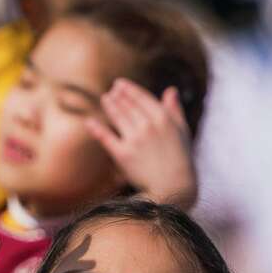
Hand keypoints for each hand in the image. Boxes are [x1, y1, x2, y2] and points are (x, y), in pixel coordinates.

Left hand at [89, 79, 197, 207]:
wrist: (174, 188)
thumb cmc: (181, 160)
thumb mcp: (182, 132)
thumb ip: (175, 110)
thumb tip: (171, 90)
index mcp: (163, 119)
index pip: (142, 97)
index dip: (129, 89)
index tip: (120, 84)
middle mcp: (148, 126)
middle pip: (127, 105)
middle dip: (117, 96)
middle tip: (111, 91)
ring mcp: (134, 140)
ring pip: (117, 116)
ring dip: (109, 105)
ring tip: (105, 99)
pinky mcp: (123, 155)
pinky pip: (106, 137)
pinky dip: (96, 128)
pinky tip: (89, 121)